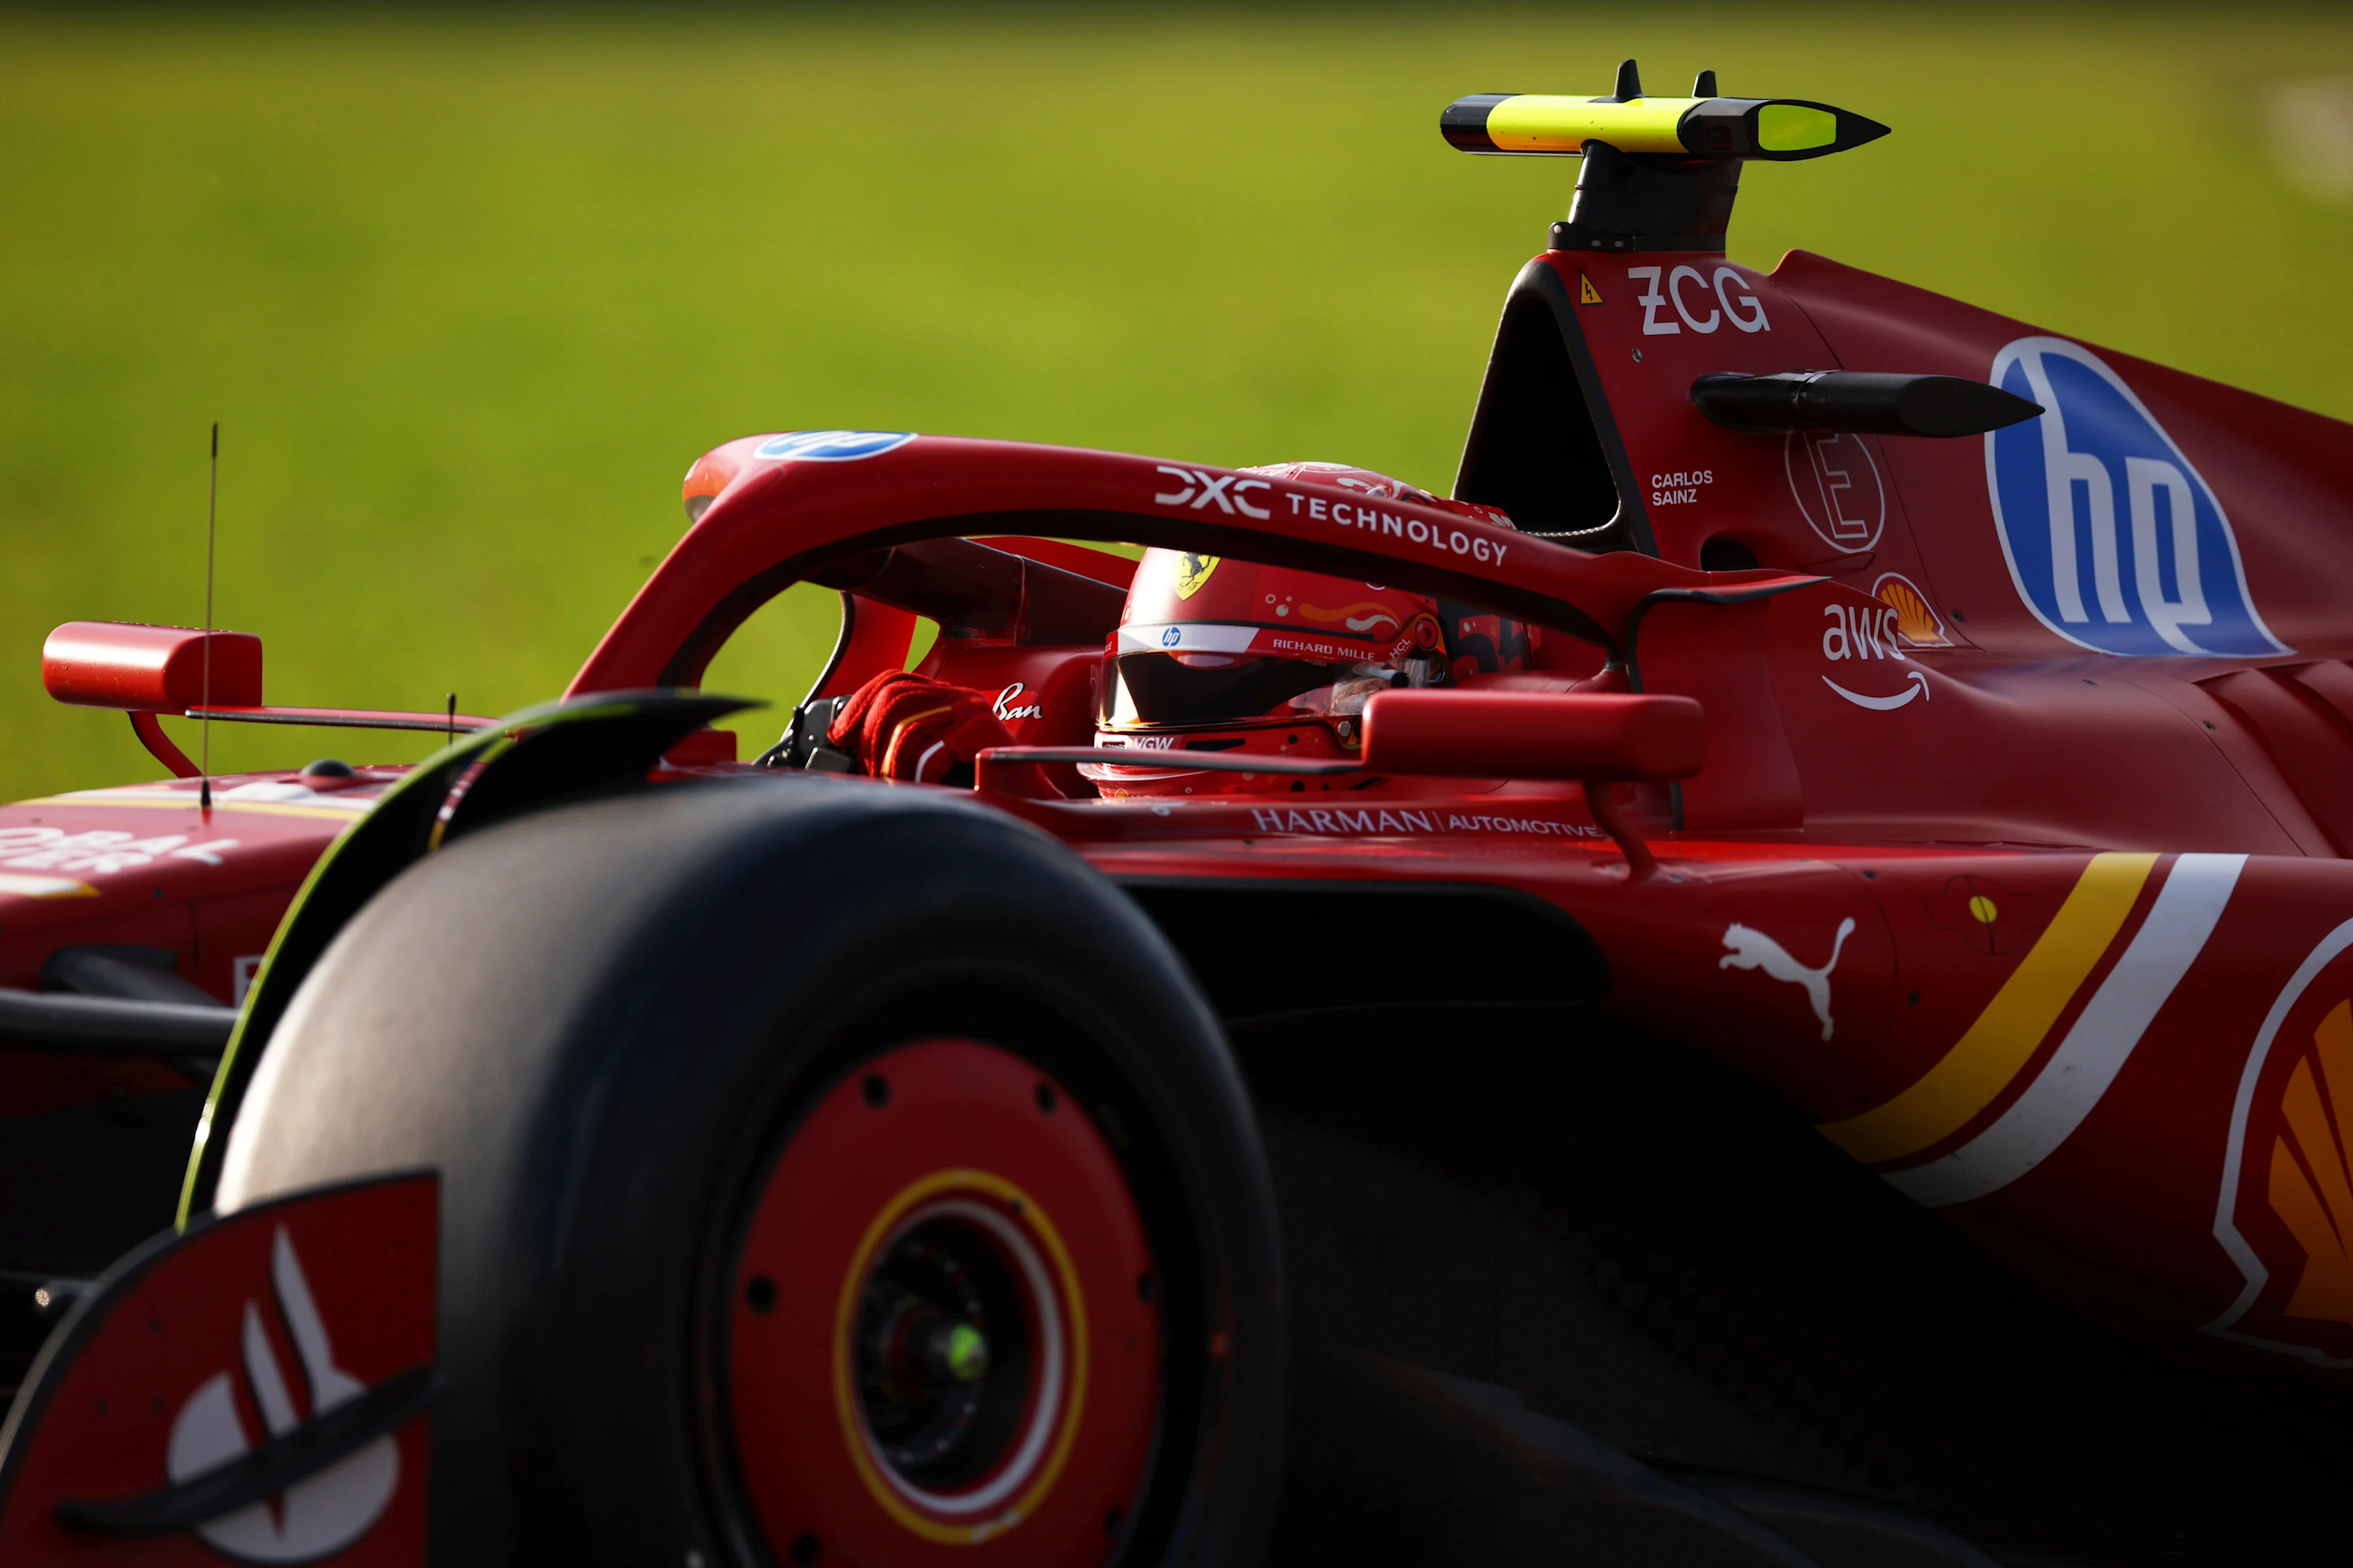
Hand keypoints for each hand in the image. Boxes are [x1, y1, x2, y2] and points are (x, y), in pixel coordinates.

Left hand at [826, 671, 1012, 783]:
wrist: (1032, 805)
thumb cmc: (982, 788)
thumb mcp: (934, 758)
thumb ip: (903, 743)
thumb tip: (851, 747)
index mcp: (947, 697)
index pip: (894, 680)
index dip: (860, 703)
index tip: (840, 734)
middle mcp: (959, 696)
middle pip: (894, 698)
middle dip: (870, 737)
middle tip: (868, 770)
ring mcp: (973, 710)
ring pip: (907, 725)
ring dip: (892, 763)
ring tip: (894, 786)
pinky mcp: (982, 730)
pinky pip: (931, 750)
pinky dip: (919, 776)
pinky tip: (924, 790)